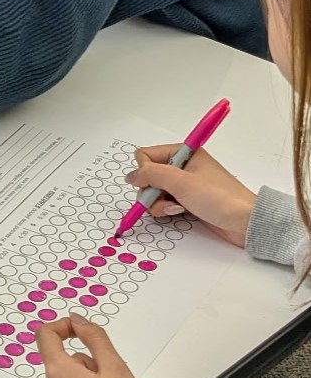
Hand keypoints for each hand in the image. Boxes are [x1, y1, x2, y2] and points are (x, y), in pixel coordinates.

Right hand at [127, 145, 255, 246]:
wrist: (247, 224)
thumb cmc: (220, 199)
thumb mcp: (182, 182)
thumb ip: (151, 175)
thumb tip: (130, 176)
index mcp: (182, 153)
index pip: (145, 156)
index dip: (145, 171)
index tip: (156, 183)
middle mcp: (181, 167)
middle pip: (146, 175)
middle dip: (151, 191)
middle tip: (166, 198)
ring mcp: (183, 185)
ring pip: (152, 191)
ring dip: (158, 203)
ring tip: (176, 208)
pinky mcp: (186, 201)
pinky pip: (163, 203)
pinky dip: (165, 209)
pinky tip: (179, 212)